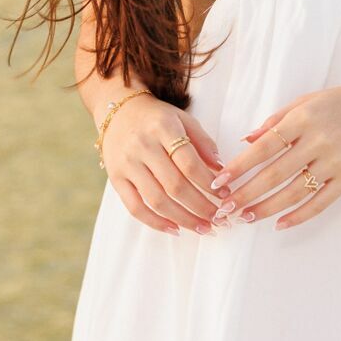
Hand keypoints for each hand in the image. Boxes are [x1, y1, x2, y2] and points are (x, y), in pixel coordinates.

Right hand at [100, 94, 234, 235]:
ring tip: (203, 228)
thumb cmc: (156, 117)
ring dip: (183, 219)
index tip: (224, 195)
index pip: (189, 162)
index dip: (208, 183)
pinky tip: (175, 229)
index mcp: (163, 127)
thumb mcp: (183, 119)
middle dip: (200, 207)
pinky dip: (156, 223)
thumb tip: (221, 169)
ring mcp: (127, 164)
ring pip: (157, 200)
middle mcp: (143, 146)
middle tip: (218, 219)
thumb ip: (203, 142)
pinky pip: (135, 208)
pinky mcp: (116, 178)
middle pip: (175, 185)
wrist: (117, 111)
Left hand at [209, 80, 340, 230]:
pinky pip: (320, 202)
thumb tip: (246, 140)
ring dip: (267, 208)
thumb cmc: (340, 102)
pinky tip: (280, 224)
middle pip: (275, 174)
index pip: (264, 146)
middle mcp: (318, 141)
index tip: (219, 181)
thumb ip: (276, 120)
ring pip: (294, 192)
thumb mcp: (306, 101)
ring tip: (246, 217)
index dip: (239, 166)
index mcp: (304, 118)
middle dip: (246, 193)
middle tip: (225, 208)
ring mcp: (334, 162)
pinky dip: (299, 216)